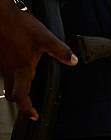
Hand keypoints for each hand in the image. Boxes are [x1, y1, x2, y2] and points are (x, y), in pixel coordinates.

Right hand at [0, 1, 77, 119]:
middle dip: (20, 100)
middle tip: (30, 103)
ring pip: (6, 83)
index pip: (21, 96)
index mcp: (21, 69)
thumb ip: (61, 51)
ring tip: (27, 83)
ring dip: (16, 87)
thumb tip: (73, 61)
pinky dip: (11, 74)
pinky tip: (19, 65)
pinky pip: (3, 71)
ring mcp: (0, 64)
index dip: (27, 108)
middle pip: (11, 94)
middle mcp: (8, 70)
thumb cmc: (19, 25)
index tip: (34, 115)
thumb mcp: (45, 38)